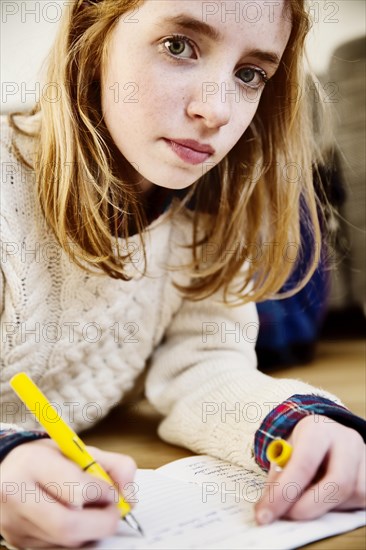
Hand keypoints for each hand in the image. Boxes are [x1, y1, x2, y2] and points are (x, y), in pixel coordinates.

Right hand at [0, 439, 136, 547]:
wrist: (5, 471)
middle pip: (68, 526)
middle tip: (113, 511)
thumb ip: (111, 464)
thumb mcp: (76, 450)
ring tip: (92, 511)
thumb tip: (130, 491)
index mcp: (33, 464)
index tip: (111, 490)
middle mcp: (18, 496)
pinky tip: (76, 520)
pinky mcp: (18, 543)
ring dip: (90, 531)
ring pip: (66, 542)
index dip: (103, 493)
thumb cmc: (44, 459)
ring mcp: (16, 525)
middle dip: (101, 522)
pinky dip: (76, 539)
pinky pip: (58, 549)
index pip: (77, 489)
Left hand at [255, 416, 364, 523]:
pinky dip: (338, 507)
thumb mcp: (285, 451)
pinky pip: (359, 501)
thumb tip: (269, 509)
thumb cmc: (304, 445)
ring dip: (324, 507)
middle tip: (288, 516)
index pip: (304, 463)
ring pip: (352, 495)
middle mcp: (347, 441)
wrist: (329, 434)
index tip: (266, 514)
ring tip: (305, 500)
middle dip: (309, 506)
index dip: (284, 492)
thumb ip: (278, 477)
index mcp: (318, 429)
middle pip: (338, 482)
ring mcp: (364, 458)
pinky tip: (324, 498)